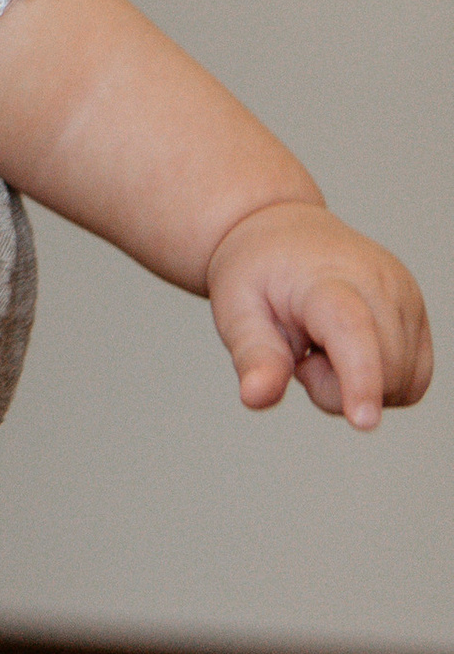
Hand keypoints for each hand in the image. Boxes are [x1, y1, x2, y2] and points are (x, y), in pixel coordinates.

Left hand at [205, 199, 432, 427]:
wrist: (283, 231)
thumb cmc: (257, 271)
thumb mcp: (235, 310)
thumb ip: (252, 356)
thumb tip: (256, 396)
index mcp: (325, 279)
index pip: (352, 330)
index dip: (360, 378)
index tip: (364, 422)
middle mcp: (378, 282)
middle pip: (382, 372)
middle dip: (335, 389)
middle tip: (299, 353)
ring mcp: (406, 294)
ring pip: (403, 383)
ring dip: (359, 384)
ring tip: (322, 344)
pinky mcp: (418, 311)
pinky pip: (414, 378)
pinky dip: (382, 381)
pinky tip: (348, 350)